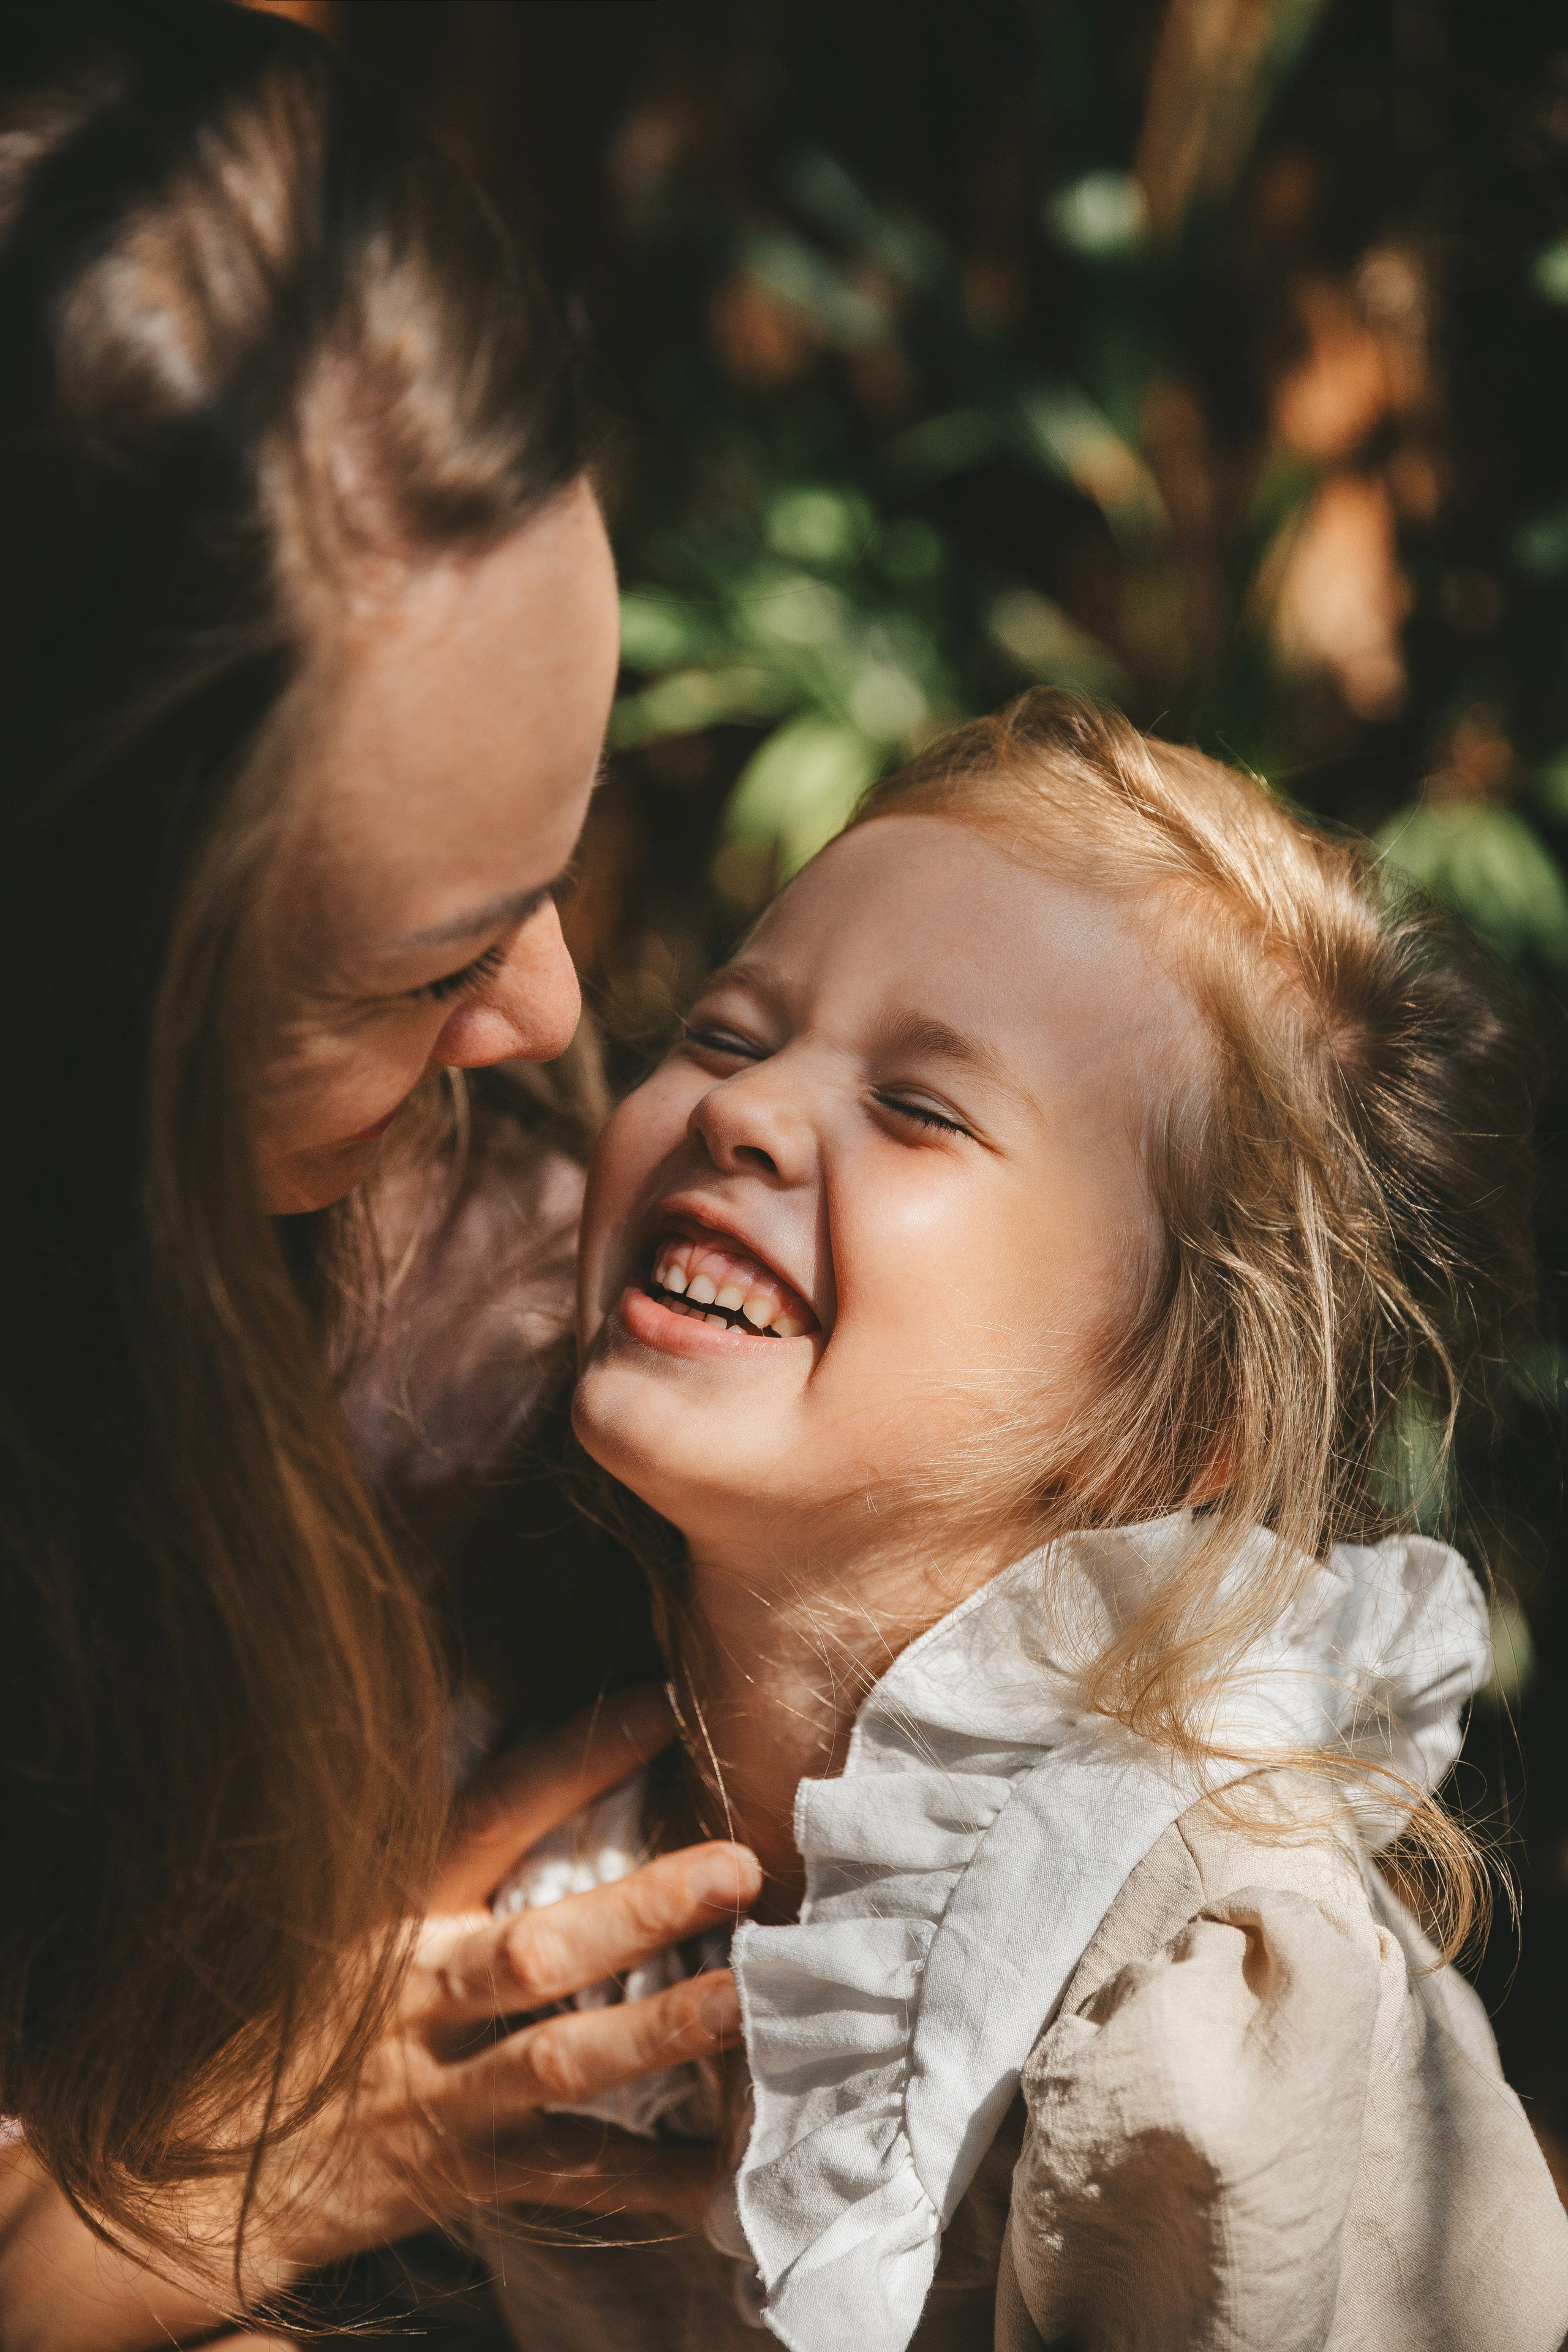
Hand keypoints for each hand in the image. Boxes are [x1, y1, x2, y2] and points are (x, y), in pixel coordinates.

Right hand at [267, 1687, 758, 2274]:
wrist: (206, 2168)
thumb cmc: (300, 2015)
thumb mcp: (348, 1915)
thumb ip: (445, 1856)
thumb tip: (553, 1769)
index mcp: (397, 1911)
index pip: (493, 1815)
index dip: (576, 1761)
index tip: (663, 1708)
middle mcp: (419, 1994)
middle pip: (537, 1947)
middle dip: (641, 1908)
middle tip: (738, 1868)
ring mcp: (439, 2089)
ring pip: (557, 2059)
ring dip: (655, 2032)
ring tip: (741, 2001)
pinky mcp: (456, 2172)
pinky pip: (561, 2176)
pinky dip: (640, 2177)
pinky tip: (712, 2167)